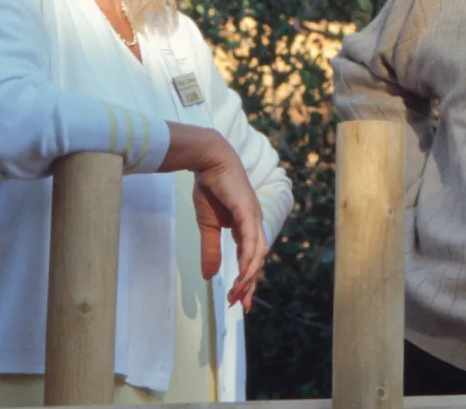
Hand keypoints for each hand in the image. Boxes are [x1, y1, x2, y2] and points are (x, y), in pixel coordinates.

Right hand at [161, 124, 267, 310]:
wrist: (208, 161)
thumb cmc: (210, 188)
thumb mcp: (207, 226)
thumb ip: (211, 250)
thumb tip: (210, 276)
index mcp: (246, 227)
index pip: (250, 258)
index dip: (246, 280)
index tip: (240, 300)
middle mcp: (254, 224)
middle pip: (257, 260)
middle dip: (250, 284)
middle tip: (242, 305)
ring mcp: (253, 217)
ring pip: (257, 253)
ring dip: (249, 275)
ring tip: (240, 293)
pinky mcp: (247, 211)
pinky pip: (251, 239)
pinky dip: (249, 257)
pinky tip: (244, 272)